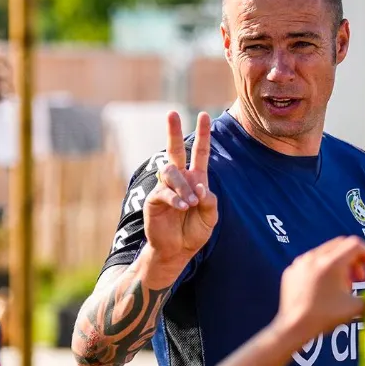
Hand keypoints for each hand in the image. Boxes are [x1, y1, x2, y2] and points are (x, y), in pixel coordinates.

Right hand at [143, 112, 218, 265]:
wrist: (177, 251)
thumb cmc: (194, 232)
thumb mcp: (210, 217)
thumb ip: (209, 201)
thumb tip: (200, 187)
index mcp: (195, 180)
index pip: (199, 153)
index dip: (203, 135)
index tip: (204, 115)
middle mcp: (179, 180)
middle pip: (174, 150)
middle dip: (173, 131)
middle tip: (172, 113)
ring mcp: (165, 188)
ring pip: (172, 173)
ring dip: (183, 186)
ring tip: (191, 204)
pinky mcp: (154, 200)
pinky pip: (164, 192)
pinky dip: (175, 199)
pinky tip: (182, 207)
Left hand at [275, 237, 364, 342]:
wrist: (293, 328)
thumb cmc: (324, 317)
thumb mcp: (355, 307)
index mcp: (332, 262)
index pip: (355, 244)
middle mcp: (315, 257)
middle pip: (341, 244)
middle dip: (354, 259)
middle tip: (358, 279)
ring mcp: (301, 262)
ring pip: (325, 252)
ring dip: (339, 263)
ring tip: (342, 286)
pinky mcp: (291, 270)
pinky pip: (310, 261)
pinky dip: (322, 268)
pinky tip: (324, 288)